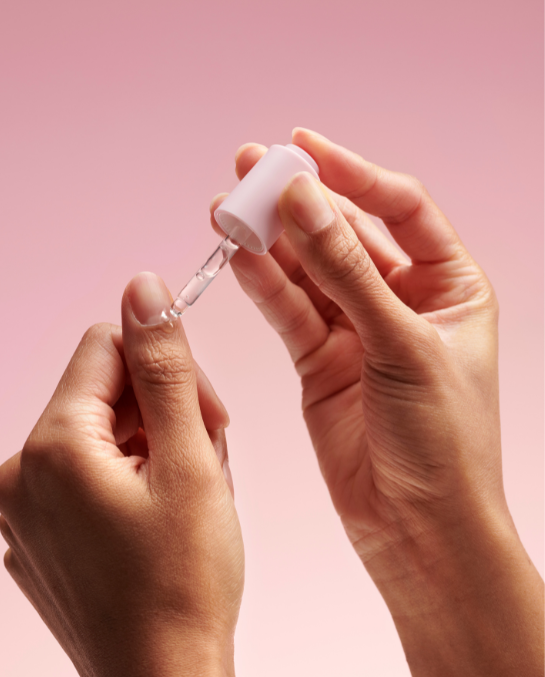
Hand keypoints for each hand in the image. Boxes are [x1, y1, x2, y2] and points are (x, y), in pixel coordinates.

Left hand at [0, 273, 264, 676]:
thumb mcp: (190, 461)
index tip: (204, 410)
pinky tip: (161, 524)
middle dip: (163, 415)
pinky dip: (128, 484)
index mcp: (53, 447)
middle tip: (207, 462)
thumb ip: (165, 368)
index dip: (165, 368)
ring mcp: (25, 513)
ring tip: (190, 500)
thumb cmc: (184, 585)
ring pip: (99, 438)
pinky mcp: (38, 540)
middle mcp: (22, 475)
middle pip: (103, 395)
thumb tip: (143, 289)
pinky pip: (84, 480)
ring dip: (152, 451)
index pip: (105, 347)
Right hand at [211, 129, 542, 676]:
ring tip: (226, 207)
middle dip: (298, 203)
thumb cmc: (442, 444)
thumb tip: (301, 201)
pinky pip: (289, 312)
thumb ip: (346, 271)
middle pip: (344, 233)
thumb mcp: (400, 345)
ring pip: (307, 271)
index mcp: (450, 287)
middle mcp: (403, 301)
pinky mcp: (320, 363)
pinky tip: (235, 255)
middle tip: (250, 168)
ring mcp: (358, 331)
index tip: (302, 147)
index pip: (400, 208)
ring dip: (269, 241)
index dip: (352, 173)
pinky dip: (262, 285)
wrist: (419, 530)